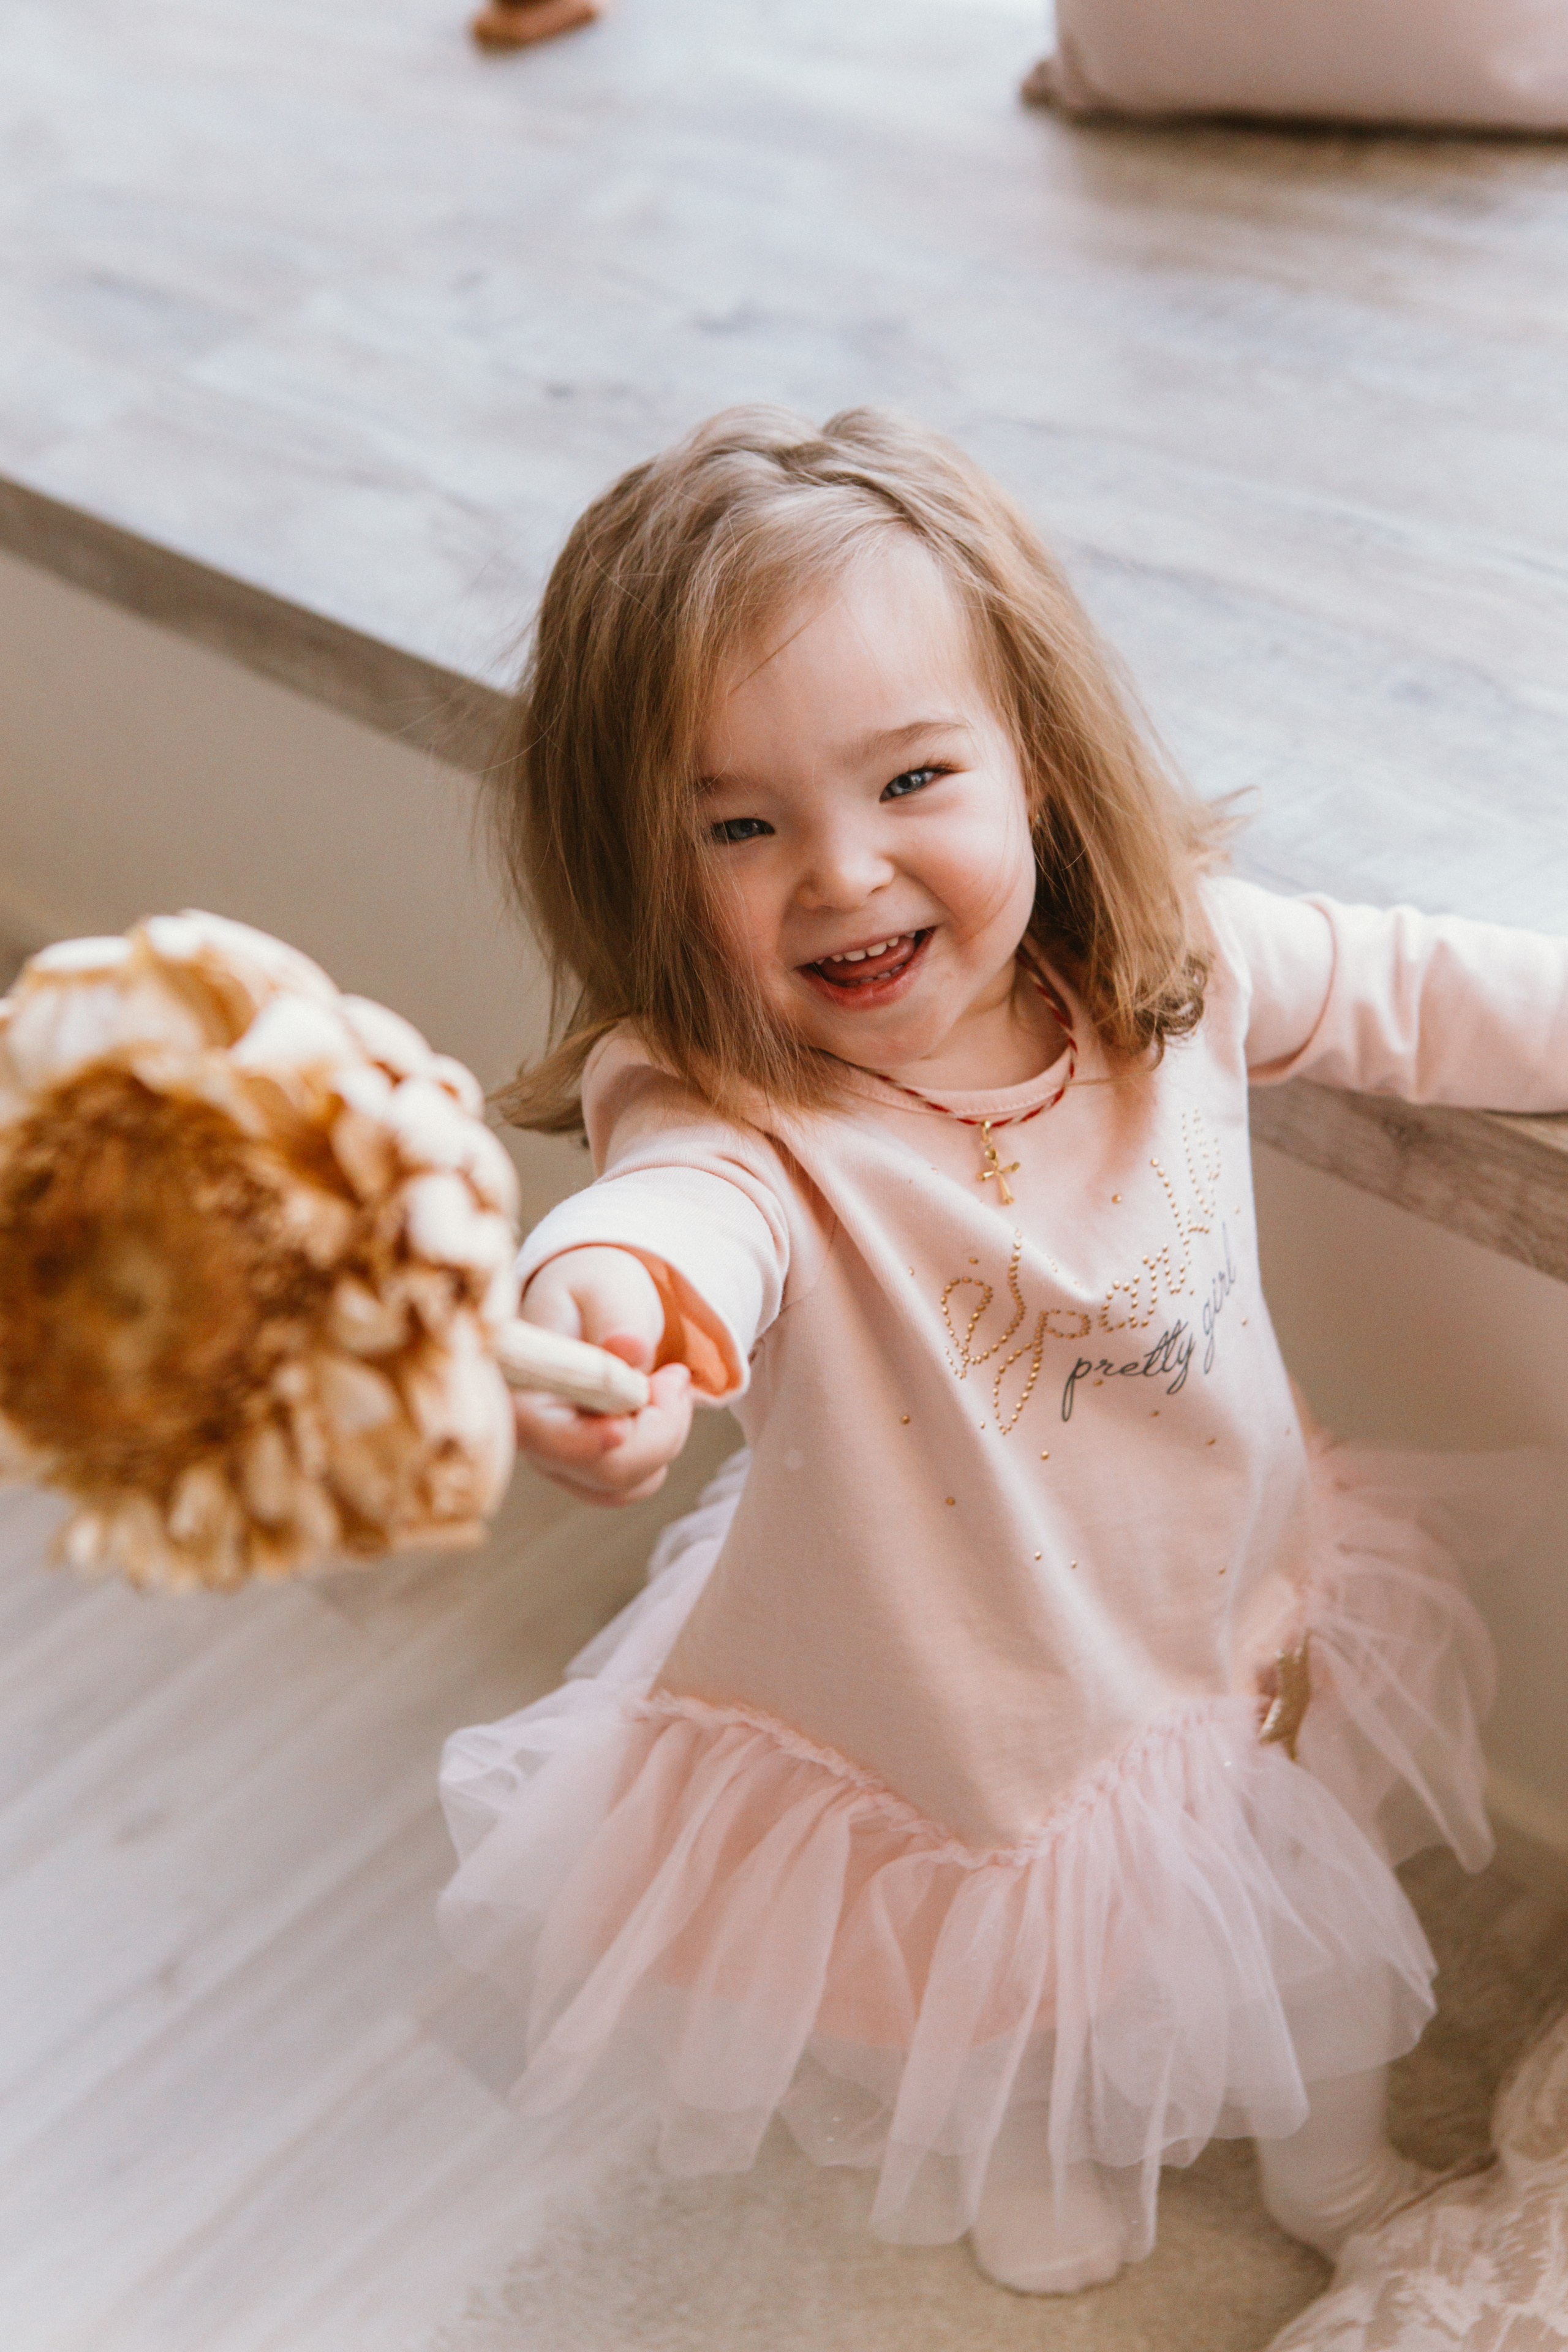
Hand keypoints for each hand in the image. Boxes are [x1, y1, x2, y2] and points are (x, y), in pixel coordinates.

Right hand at [512, 1247, 693, 1504]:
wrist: (590, 1305)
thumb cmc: (591, 1291)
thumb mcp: (604, 1287)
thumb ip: (617, 1317)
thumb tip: (627, 1348)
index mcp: (517, 1385)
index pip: (543, 1435)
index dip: (586, 1441)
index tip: (622, 1427)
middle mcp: (528, 1434)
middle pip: (602, 1469)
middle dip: (658, 1427)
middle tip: (675, 1374)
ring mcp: (554, 1459)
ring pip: (625, 1483)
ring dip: (664, 1434)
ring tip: (665, 1379)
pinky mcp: (581, 1470)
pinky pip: (634, 1484)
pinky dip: (659, 1448)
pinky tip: (657, 1405)